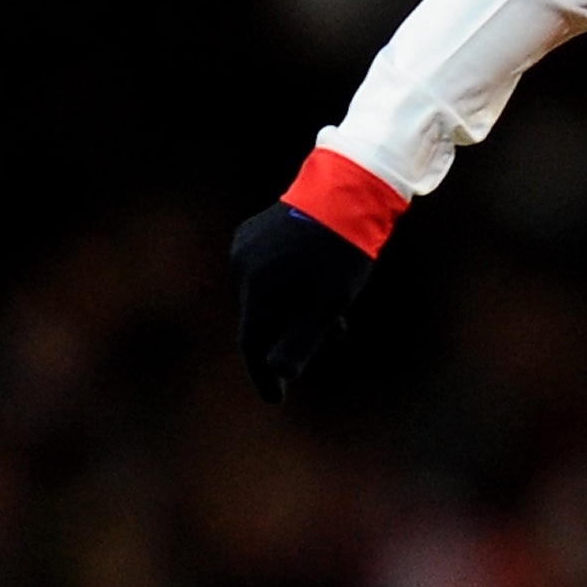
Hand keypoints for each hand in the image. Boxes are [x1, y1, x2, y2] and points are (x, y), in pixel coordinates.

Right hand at [231, 203, 375, 402]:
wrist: (345, 189)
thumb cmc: (341, 250)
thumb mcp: (329, 302)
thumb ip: (303, 339)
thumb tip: (278, 372)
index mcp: (257, 289)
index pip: (252, 344)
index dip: (263, 375)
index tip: (276, 398)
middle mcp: (242, 268)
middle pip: (260, 320)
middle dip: (288, 340)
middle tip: (325, 345)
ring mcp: (244, 248)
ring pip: (265, 296)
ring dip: (293, 313)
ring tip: (335, 319)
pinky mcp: (252, 233)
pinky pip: (266, 274)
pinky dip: (288, 289)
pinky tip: (315, 287)